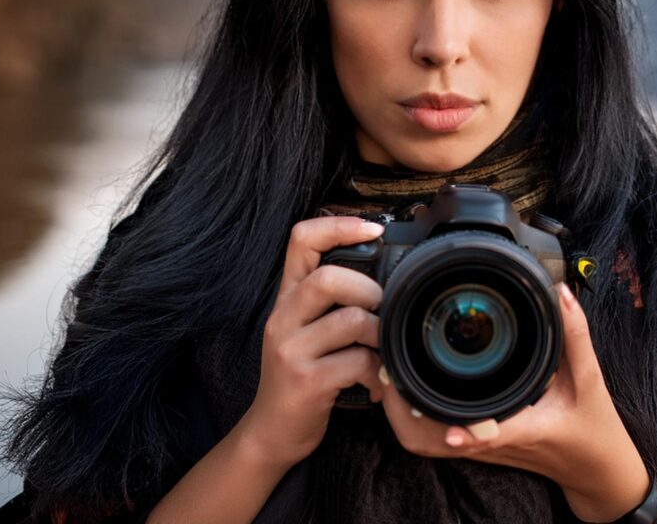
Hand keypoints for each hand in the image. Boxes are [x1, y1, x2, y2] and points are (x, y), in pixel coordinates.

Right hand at [243, 216, 388, 468]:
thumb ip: (331, 301)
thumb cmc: (300, 375)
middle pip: (329, 278)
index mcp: (287, 298)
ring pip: (352, 320)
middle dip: (370, 290)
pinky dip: (377, 373)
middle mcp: (283, 318)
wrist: (272, 431)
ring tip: (382, 352)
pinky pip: (357, 362)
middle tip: (382, 312)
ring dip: (380, 335)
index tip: (374, 229)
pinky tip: (376, 385)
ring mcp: (291, 349)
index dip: (339, 225)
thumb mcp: (305, 329)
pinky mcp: (306, 381)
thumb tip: (383, 275)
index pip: (301, 240)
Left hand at [376, 281, 650, 522]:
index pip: (489, 434)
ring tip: (389, 374)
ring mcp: (483, 448)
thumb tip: (561, 293)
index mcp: (526, 429)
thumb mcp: (590, 379)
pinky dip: (415, 416)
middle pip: (435, 442)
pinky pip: (435, 437)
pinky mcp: (479, 446)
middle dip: (404, 411)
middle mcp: (496, 442)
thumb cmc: (594, 428)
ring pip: (428, 443)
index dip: (467, 431)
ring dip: (403, 414)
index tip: (448, 426)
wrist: (594, 470)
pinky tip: (408, 387)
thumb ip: (575, 335)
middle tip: (387, 371)